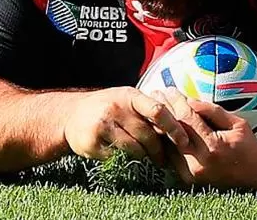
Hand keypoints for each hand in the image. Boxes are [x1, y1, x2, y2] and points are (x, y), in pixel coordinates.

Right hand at [63, 87, 189, 165]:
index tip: (184, 141)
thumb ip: (149, 111)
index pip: (158, 110)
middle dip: (159, 150)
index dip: (174, 127)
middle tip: (163, 160)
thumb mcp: (127, 101)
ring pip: (135, 148)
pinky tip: (120, 155)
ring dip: (143, 156)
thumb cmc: (109, 109)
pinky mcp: (93, 141)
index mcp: (130, 95)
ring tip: (143, 157)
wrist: (71, 115)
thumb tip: (181, 128)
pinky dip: (123, 158)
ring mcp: (103, 124)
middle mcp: (116, 107)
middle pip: (148, 134)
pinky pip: (117, 156)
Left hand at [152, 88, 256, 188]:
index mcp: (213, 147)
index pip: (188, 119)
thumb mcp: (238, 125)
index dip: (177, 102)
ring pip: (168, 145)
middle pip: (173, 131)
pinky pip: (171, 156)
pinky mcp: (188, 180)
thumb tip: (190, 100)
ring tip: (155, 108)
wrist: (256, 182)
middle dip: (164, 110)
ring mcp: (191, 173)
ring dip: (160, 125)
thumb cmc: (249, 149)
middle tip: (155, 94)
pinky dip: (166, 141)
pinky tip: (160, 127)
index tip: (170, 89)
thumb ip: (213, 112)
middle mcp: (199, 162)